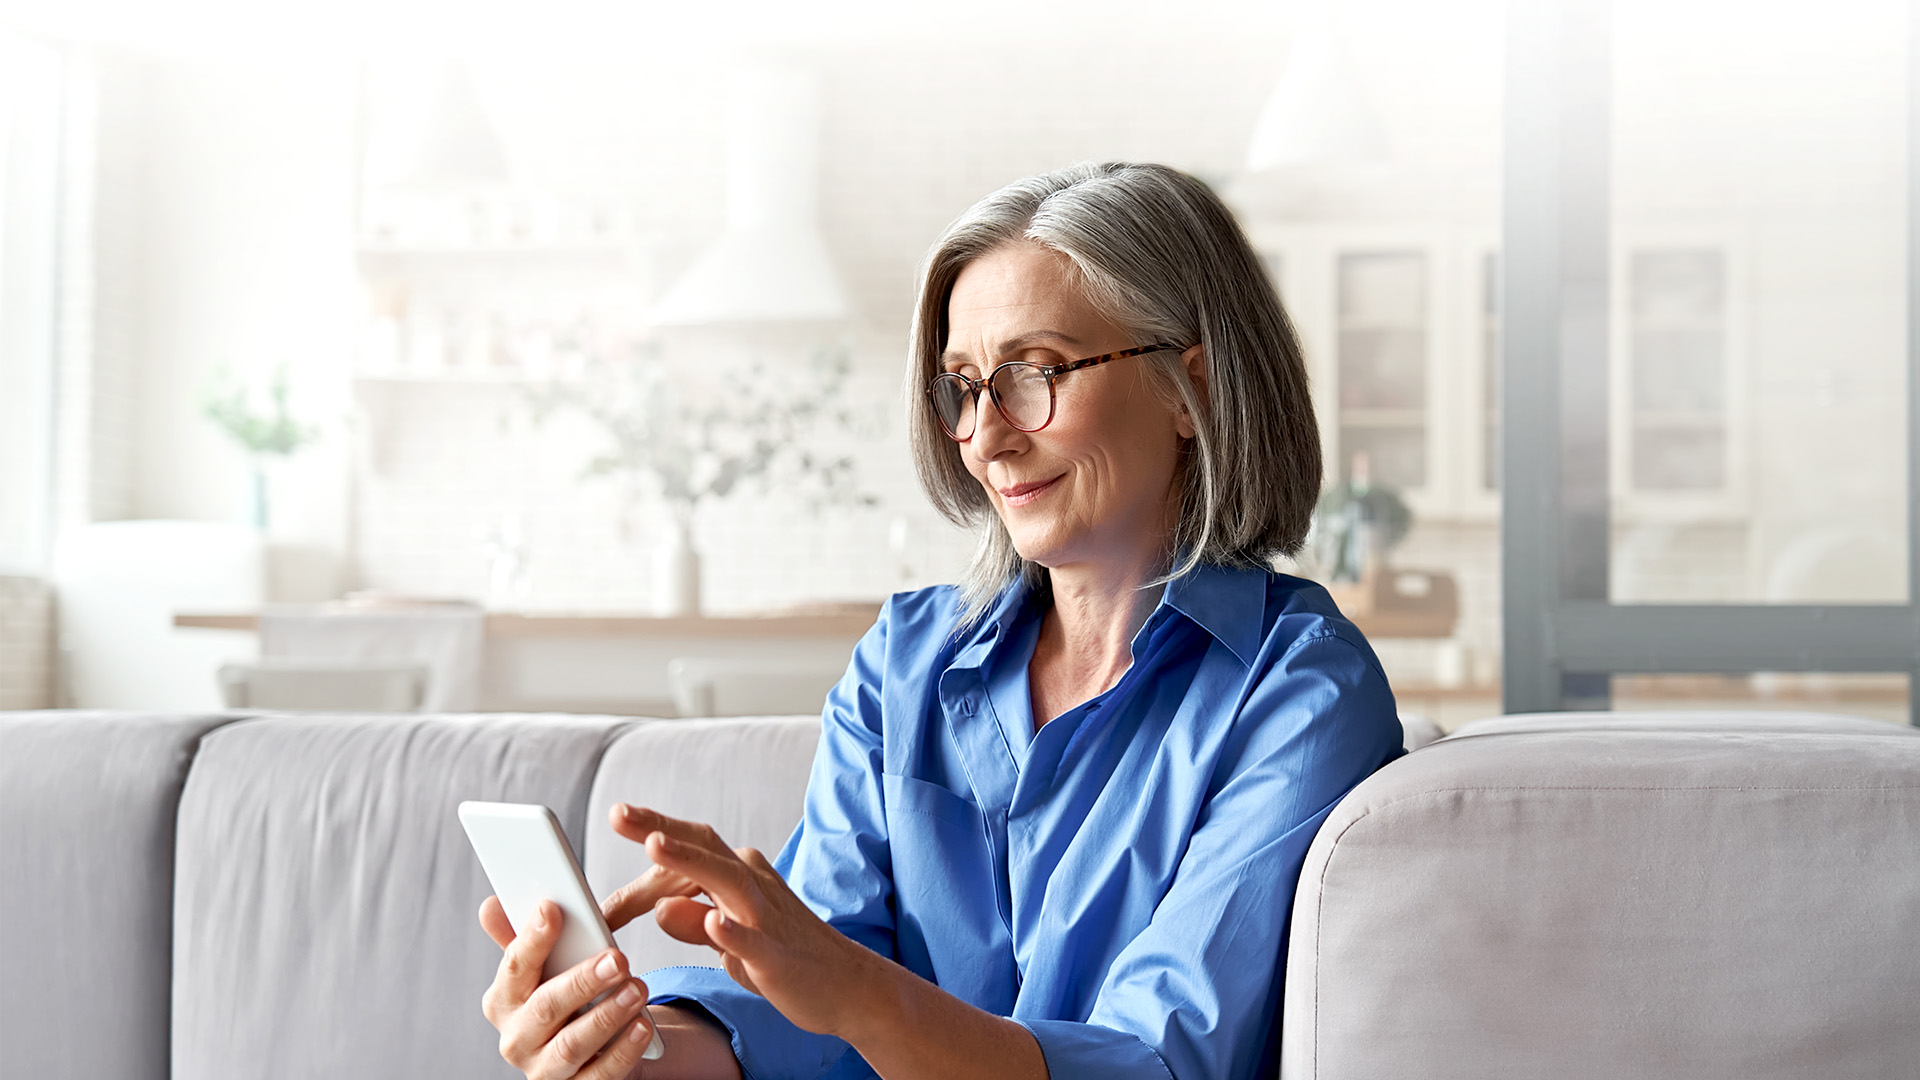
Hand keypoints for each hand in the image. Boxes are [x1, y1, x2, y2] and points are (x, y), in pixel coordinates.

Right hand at [478, 897, 658, 1079]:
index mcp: (503, 1002)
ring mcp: (544, 1070)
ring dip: (607, 1015)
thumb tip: (491, 906)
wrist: (588, 1054)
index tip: (553, 909)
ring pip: (571, 1046)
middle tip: (617, 958)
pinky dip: (623, 1051)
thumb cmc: (564, 1002)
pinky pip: (600, 1074)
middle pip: (545, 1008)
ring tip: (637, 989)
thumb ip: (522, 938)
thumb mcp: (544, 970)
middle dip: (582, 981)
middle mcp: (517, 1039)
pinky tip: (642, 1027)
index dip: (532, 939)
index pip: (514, 968)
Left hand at [609, 804, 879, 1038]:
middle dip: (660, 828)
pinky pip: (753, 940)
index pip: (689, 854)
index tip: (617, 822)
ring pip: (726, 880)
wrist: (848, 986)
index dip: (648, 847)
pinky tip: (712, 922)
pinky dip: (732, 931)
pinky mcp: (778, 955)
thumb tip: (659, 907)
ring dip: (690, 861)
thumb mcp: (729, 940)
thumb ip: (694, 922)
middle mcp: (754, 885)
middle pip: (704, 848)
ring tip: (654, 845)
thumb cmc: (785, 959)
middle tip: (619, 813)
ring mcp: (767, 918)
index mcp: (740, 876)